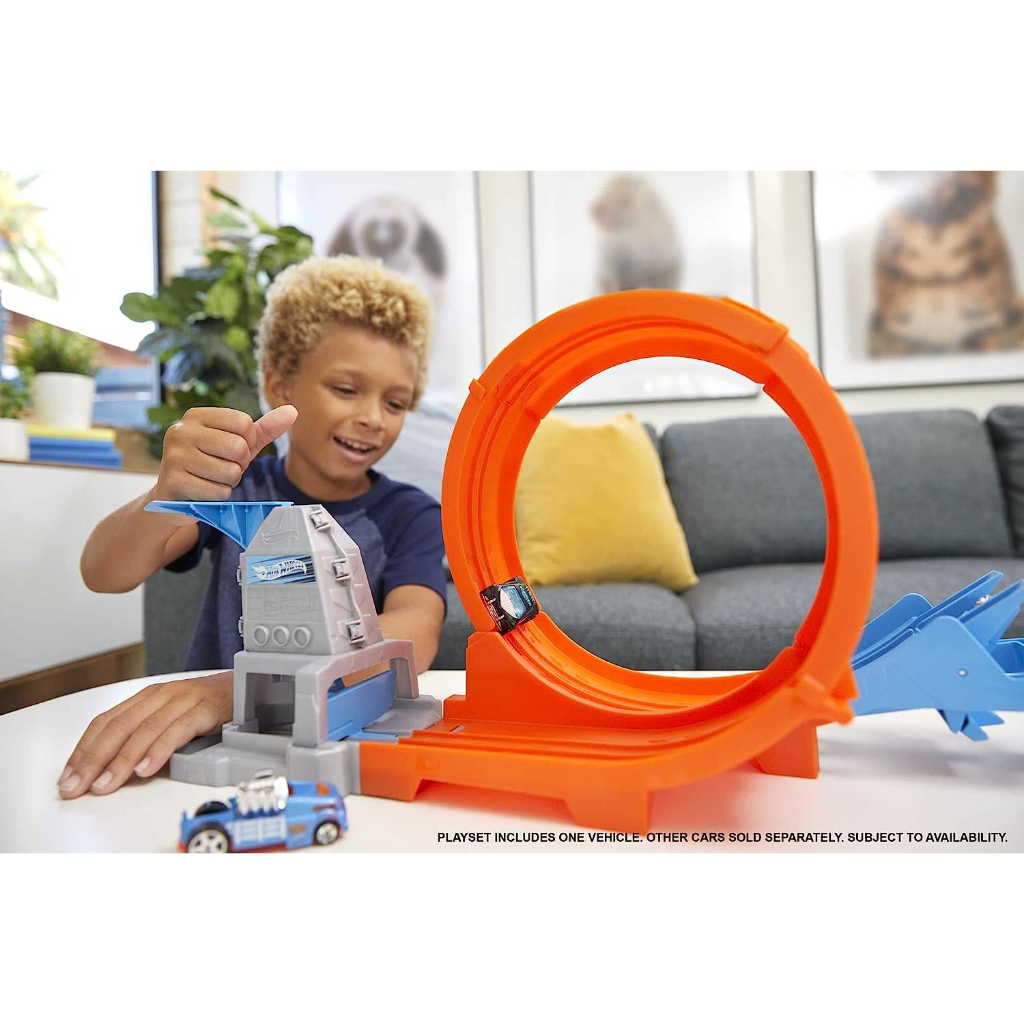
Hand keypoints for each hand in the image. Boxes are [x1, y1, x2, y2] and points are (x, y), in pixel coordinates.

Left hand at [57, 673, 233, 798]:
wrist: (250, 686)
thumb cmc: (210, 706)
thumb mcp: (172, 717)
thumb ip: (146, 736)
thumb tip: (111, 770)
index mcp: (148, 697)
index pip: (105, 722)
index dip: (83, 750)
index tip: (69, 777)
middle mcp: (161, 695)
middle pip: (119, 727)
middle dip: (93, 759)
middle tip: (79, 787)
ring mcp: (184, 700)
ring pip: (144, 730)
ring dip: (121, 761)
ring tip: (106, 785)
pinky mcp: (206, 709)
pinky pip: (178, 730)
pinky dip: (159, 750)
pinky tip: (146, 768)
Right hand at [153, 405, 297, 501]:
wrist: (175, 496)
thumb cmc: (209, 464)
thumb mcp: (236, 443)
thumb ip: (263, 428)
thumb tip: (292, 411)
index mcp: (196, 416)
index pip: (244, 423)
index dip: (248, 442)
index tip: (232, 450)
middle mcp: (181, 431)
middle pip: (239, 447)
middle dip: (239, 464)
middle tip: (222, 467)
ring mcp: (174, 456)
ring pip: (231, 472)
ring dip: (229, 482)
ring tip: (212, 479)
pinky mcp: (174, 482)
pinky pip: (219, 492)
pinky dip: (219, 496)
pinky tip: (204, 491)